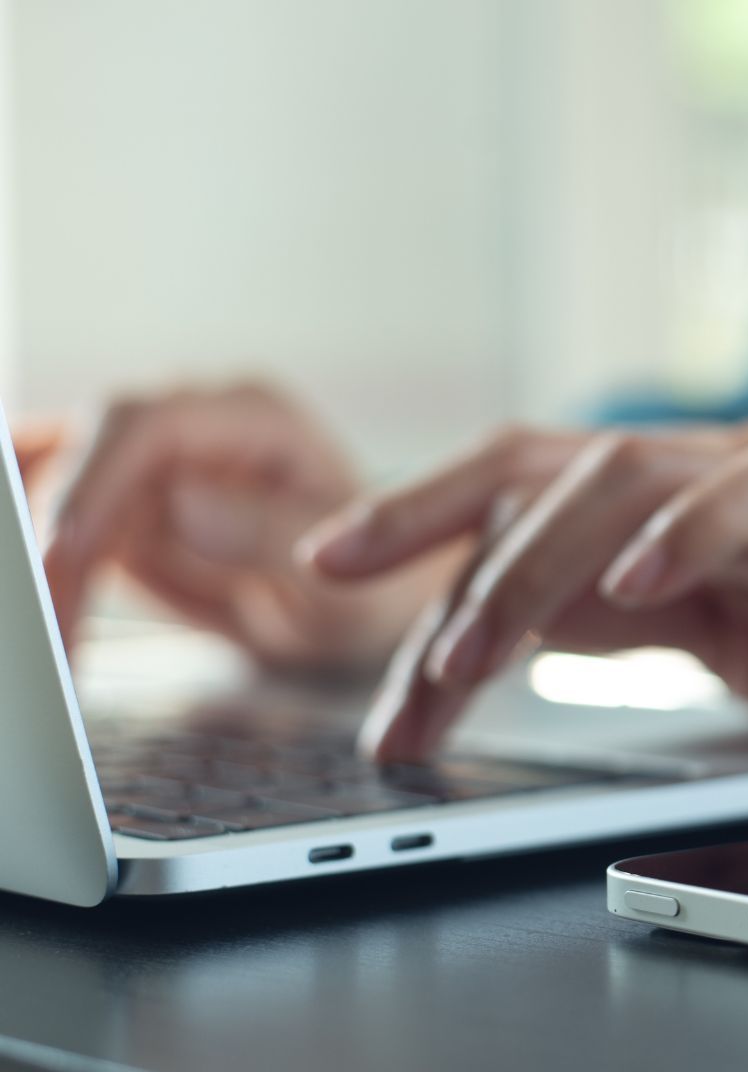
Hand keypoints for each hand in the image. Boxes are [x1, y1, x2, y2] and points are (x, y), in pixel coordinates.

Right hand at [39, 383, 447, 670]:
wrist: (368, 607)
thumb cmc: (375, 586)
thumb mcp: (346, 580)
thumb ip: (270, 533)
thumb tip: (180, 501)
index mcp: (254, 416)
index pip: (150, 423)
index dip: (95, 481)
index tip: (68, 550)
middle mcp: (191, 422)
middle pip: (84, 453)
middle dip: (52, 540)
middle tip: (50, 629)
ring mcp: (149, 461)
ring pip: (54, 488)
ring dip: (38, 565)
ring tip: (47, 642)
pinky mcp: (119, 506)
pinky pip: (56, 523)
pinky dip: (36, 568)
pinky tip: (34, 610)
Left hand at [303, 421, 747, 760]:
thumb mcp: (735, 659)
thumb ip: (636, 634)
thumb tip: (520, 645)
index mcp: (667, 522)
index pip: (514, 507)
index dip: (416, 543)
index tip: (325, 592)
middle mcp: (704, 482)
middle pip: (532, 469)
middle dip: (429, 549)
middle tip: (372, 660)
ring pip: (616, 477)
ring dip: (529, 567)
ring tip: (471, 649)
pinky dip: (692, 532)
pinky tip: (641, 586)